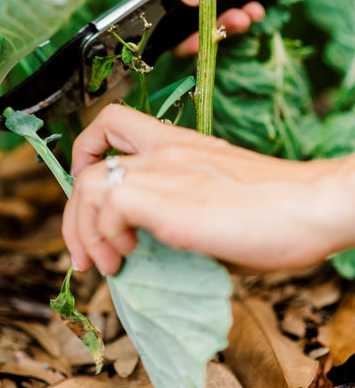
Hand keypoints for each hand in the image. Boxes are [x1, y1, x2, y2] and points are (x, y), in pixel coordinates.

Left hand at [63, 105, 354, 275]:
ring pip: (88, 185)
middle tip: (86, 254)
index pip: (111, 124)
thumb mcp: (217, 200)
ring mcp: (165, 171)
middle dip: (75, 214)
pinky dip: (107, 235)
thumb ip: (180, 209)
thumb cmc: (278, 211)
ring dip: (85, 230)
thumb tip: (151, 247)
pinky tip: (128, 256)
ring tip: (108, 263)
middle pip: (88, 163)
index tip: (93, 201)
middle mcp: (164, 151)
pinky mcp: (168, 198)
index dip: (86, 157)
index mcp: (177, 144)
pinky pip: (110, 205)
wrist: (313, 206)